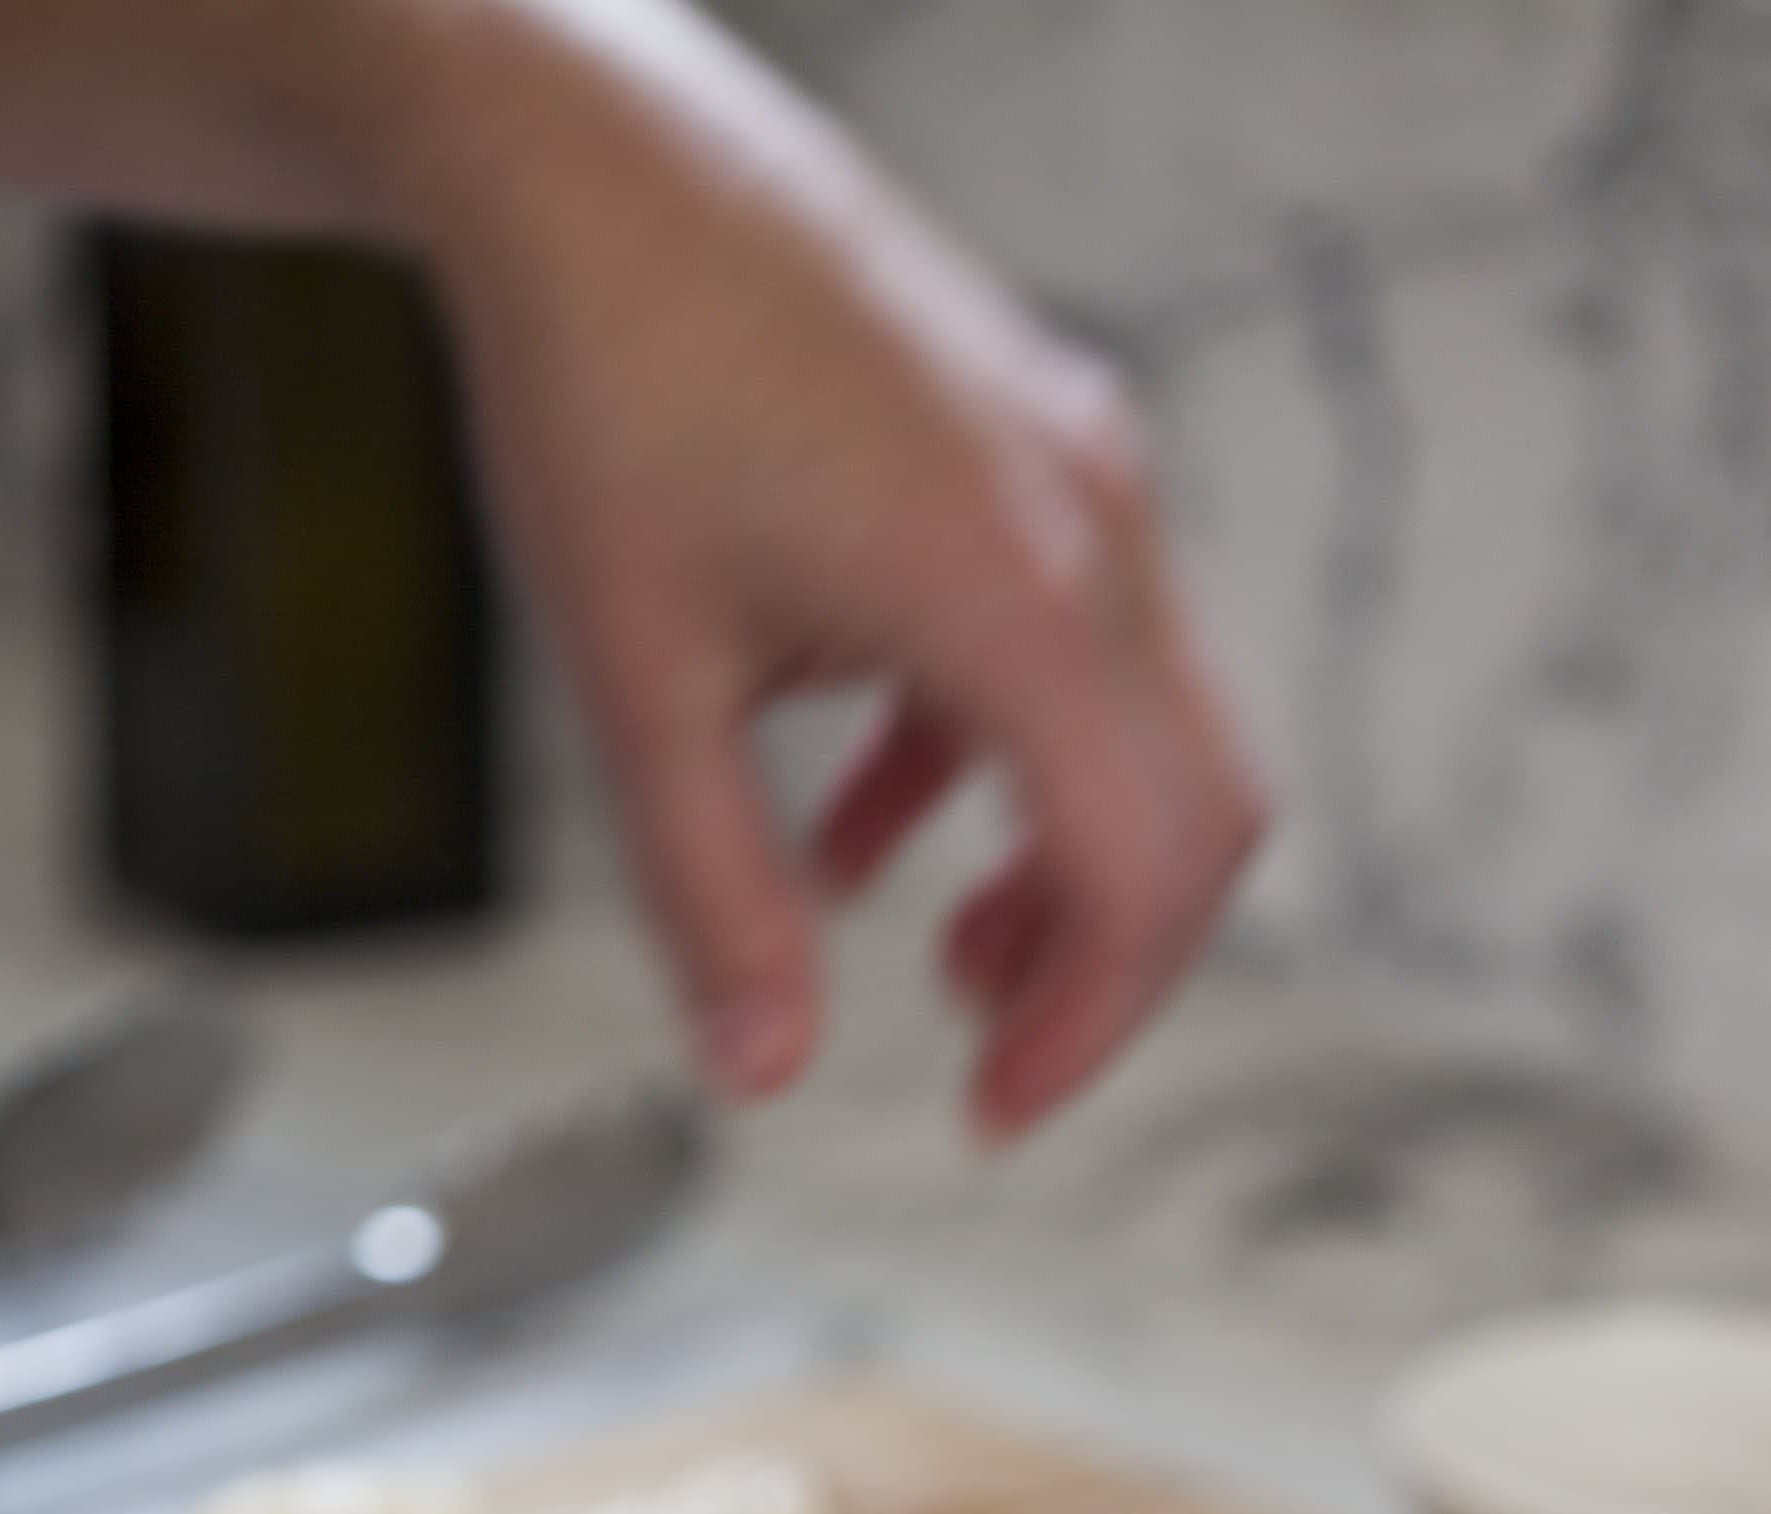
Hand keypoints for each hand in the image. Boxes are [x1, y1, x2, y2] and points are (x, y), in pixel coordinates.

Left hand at [401, 4, 1264, 1126]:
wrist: (578, 146)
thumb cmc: (603, 368)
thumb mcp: (632, 680)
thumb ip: (712, 896)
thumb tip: (762, 1070)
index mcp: (1012, 589)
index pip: (1143, 868)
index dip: (1088, 1024)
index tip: (996, 1110)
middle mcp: (1084, 521)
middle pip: (1193, 812)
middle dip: (1101, 962)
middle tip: (993, 1059)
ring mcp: (1071, 472)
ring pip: (1142, 733)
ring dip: (1054, 867)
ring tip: (943, 962)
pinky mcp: (1029, 446)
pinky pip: (1068, 649)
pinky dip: (996, 765)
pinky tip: (863, 821)